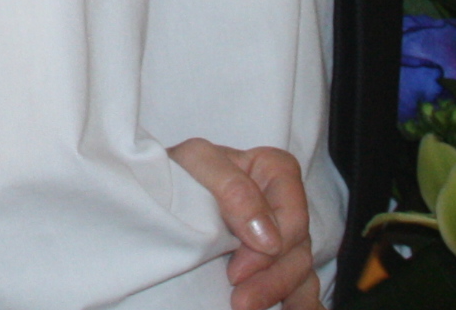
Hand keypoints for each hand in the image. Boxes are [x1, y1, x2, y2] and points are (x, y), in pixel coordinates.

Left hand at [168, 139, 321, 309]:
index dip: (277, 240)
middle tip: (241, 303)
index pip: (294, 209)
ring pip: (300, 272)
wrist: (155, 195)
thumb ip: (233, 188)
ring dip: (280, 295)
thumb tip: (268, 238)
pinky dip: (298, 303)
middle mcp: (283, 206)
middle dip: (274, 279)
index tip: (238, 268)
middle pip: (298, 247)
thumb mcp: (197, 161)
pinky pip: (301, 290)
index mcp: (274, 172)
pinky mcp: (275, 267)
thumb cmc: (178, 170)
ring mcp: (282, 239)